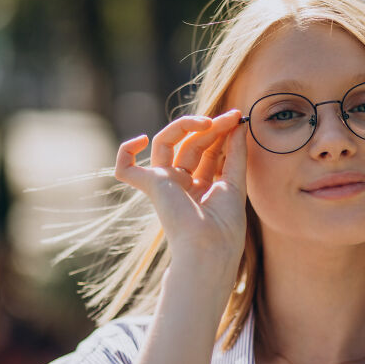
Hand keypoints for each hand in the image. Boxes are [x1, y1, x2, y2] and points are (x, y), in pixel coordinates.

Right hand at [115, 109, 246, 286]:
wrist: (209, 247)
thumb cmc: (225, 225)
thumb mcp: (235, 182)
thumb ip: (237, 152)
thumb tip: (238, 124)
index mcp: (202, 187)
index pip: (208, 151)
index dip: (221, 132)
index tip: (237, 118)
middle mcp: (181, 185)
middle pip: (191, 144)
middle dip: (211, 127)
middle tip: (230, 117)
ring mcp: (164, 184)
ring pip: (165, 143)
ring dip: (186, 126)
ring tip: (207, 121)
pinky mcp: (150, 186)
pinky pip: (125, 168)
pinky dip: (126, 151)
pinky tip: (141, 140)